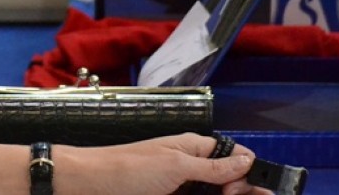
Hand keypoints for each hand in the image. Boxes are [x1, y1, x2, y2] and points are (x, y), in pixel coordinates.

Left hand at [55, 134, 269, 194]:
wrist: (91, 184)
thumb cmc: (128, 169)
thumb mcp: (174, 166)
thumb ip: (211, 166)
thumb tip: (247, 161)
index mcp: (192, 148)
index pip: (234, 156)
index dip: (246, 173)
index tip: (241, 192)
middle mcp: (189, 166)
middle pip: (228, 180)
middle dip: (239, 192)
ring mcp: (179, 185)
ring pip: (211, 193)